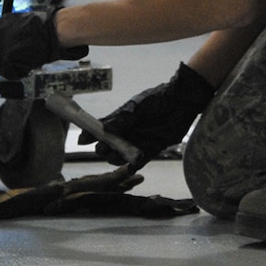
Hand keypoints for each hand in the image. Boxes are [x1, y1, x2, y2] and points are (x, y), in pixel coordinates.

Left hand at [0, 8, 86, 78]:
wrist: (54, 30)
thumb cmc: (44, 29)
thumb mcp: (21, 25)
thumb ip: (9, 36)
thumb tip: (2, 51)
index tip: (0, 59)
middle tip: (12, 65)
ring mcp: (0, 44)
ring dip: (10, 69)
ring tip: (25, 64)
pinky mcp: (7, 55)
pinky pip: (8, 72)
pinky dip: (18, 73)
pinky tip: (28, 67)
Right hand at [78, 62, 212, 162]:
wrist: (182, 101)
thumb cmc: (158, 99)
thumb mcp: (138, 106)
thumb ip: (122, 118)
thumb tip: (104, 128)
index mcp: (120, 120)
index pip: (101, 129)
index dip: (91, 135)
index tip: (83, 140)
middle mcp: (127, 132)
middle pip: (108, 146)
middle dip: (103, 148)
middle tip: (104, 147)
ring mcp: (138, 141)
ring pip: (121, 155)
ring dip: (117, 157)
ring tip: (116, 155)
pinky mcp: (152, 149)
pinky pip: (140, 160)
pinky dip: (134, 164)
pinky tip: (130, 166)